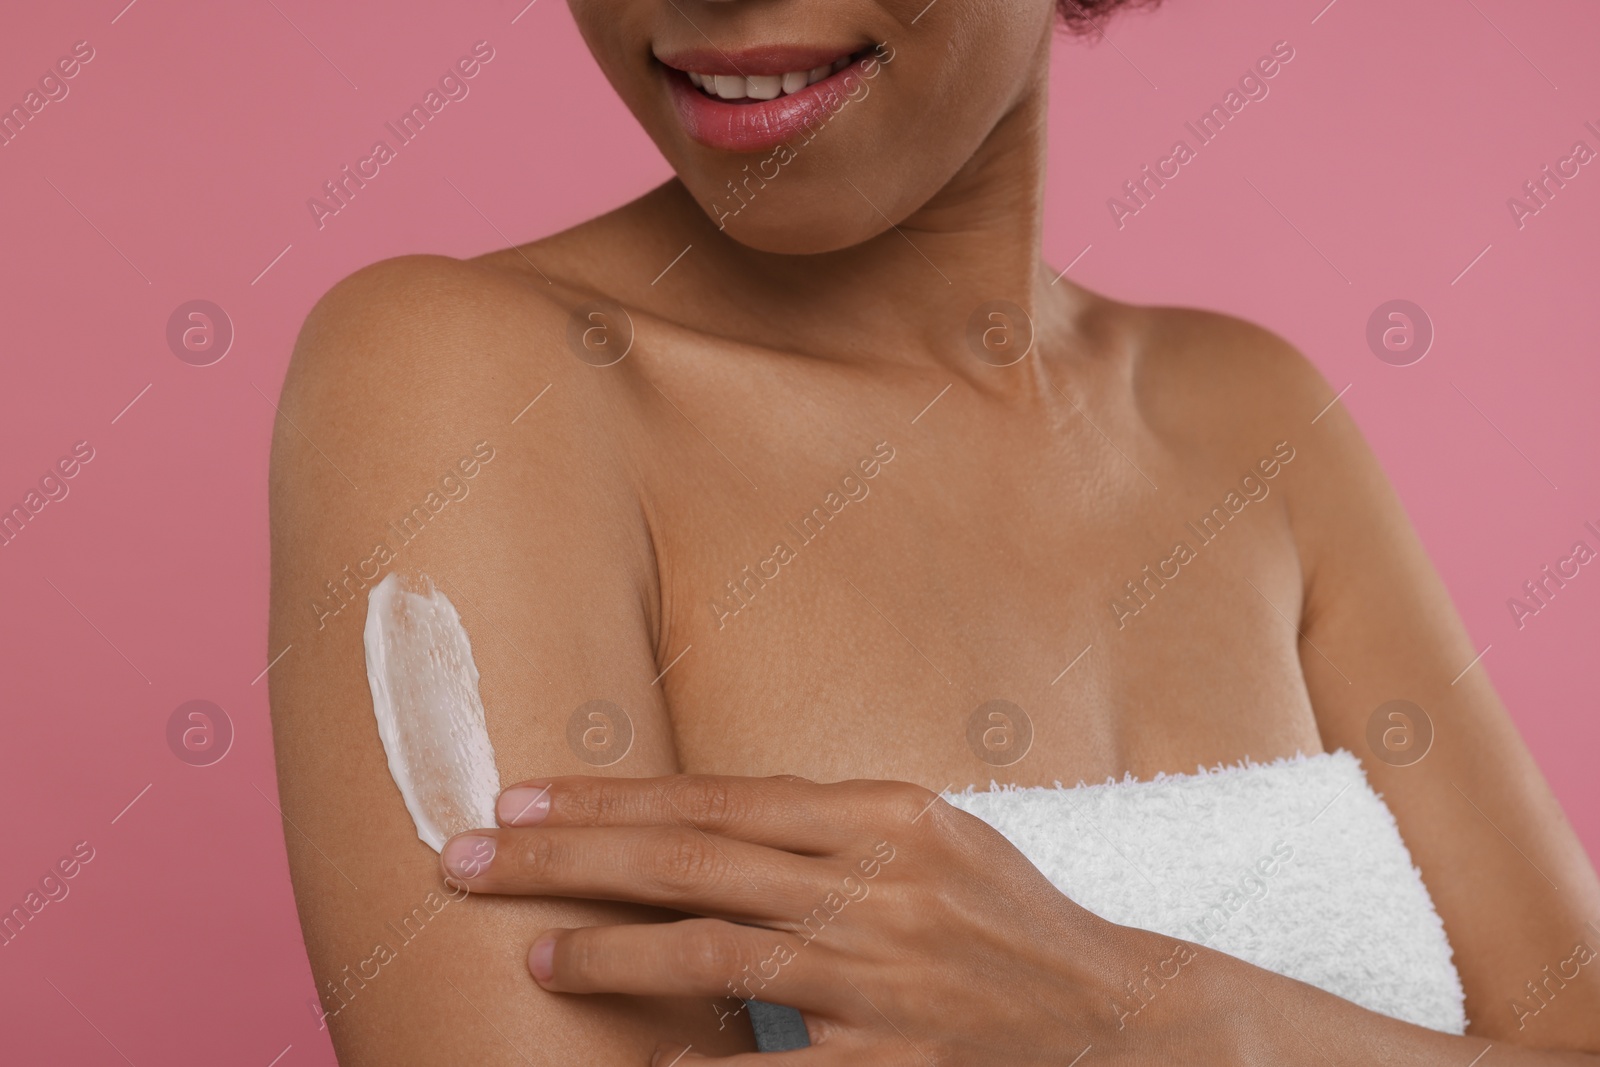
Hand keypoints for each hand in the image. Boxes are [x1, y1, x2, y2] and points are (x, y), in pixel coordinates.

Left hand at [440, 774, 1236, 1063]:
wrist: (1119, 1023)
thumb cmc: (1010, 922)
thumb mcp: (936, 839)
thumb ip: (826, 828)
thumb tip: (699, 823)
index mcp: (889, 815)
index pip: (718, 797)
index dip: (610, 798)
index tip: (522, 797)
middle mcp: (880, 887)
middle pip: (692, 859)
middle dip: (569, 857)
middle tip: (470, 854)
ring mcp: (885, 979)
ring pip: (713, 952)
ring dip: (609, 954)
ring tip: (533, 954)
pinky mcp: (894, 1065)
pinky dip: (696, 1065)